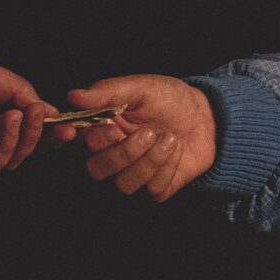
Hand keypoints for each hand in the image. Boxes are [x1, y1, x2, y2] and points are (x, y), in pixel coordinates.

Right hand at [68, 74, 216, 201]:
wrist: (207, 117)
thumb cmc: (168, 99)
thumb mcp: (140, 88)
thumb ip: (107, 92)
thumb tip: (72, 96)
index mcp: (98, 130)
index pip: (76, 145)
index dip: (88, 142)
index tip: (111, 129)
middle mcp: (109, 156)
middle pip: (95, 171)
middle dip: (124, 153)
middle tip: (149, 132)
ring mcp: (130, 177)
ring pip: (123, 185)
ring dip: (151, 160)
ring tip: (169, 138)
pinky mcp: (153, 191)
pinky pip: (152, 190)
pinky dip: (168, 166)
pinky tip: (176, 148)